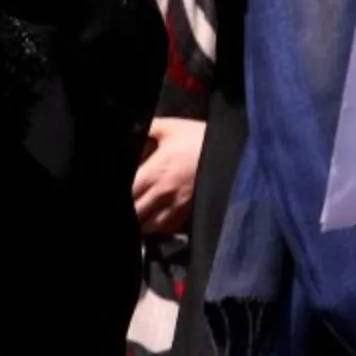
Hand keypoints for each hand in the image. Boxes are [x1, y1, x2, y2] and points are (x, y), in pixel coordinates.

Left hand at [133, 116, 205, 236]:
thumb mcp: (171, 127)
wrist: (231, 149)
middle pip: (136, 213)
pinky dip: (159, 228)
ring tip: (141, 214)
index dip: (123, 196)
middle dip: (131, 210)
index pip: (128, 193)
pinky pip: (169, 229)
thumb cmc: (200, 137)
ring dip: (142, 222)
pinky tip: (156, 221)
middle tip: (132, 203)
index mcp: (154, 172)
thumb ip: (149, 128)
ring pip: (150, 227)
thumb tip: (134, 128)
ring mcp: (177, 205)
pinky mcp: (189, 211)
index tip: (124, 193)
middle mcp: (163, 192)